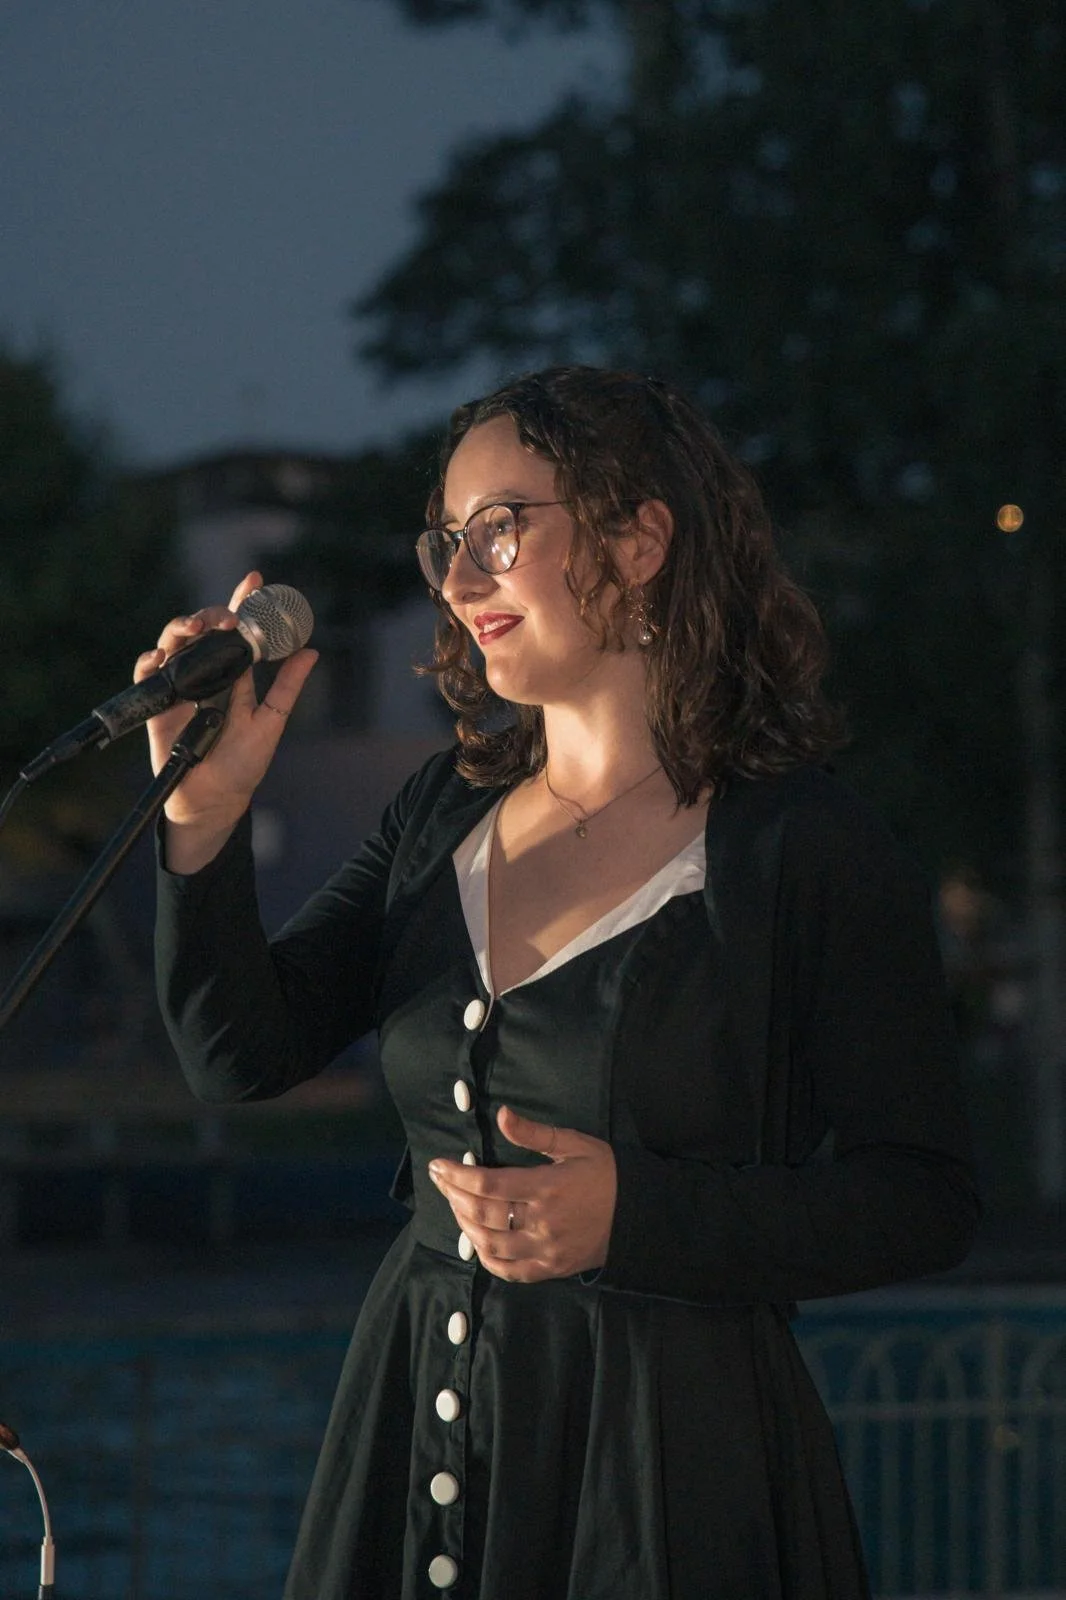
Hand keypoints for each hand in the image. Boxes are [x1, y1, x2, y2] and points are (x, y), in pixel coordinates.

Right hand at [136, 571, 316, 856]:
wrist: (214, 798)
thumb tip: (311, 652)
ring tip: (197, 626)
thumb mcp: (271, 722)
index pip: (237, 632)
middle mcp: (205, 674)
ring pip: (174, 643)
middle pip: (203, 630)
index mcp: (234, 674)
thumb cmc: (243, 763)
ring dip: (182, 627)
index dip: (243, 603)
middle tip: (227, 617)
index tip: (255, 579)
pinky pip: (147, 674)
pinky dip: (150, 660)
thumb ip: (287, 687)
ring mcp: (180, 686)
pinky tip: (161, 655)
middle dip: (212, 613)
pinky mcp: (158, 705)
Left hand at [428, 1105, 616, 1282]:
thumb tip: (502, 1115)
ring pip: (490, 1244)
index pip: (488, 1184)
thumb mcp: (574, 1144)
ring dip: (465, 1224)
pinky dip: (486, 1258)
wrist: (640, 1215)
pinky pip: (509, 1270)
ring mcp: (545, 1250)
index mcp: (546, 1187)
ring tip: (455, 1205)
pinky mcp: (550, 1269)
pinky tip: (475, 1240)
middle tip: (440, 1180)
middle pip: (483, 1213)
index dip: (457, 1176)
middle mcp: (542, 1222)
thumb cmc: (606, 1174)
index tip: (439, 1165)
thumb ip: (534, 1133)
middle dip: (453, 1195)